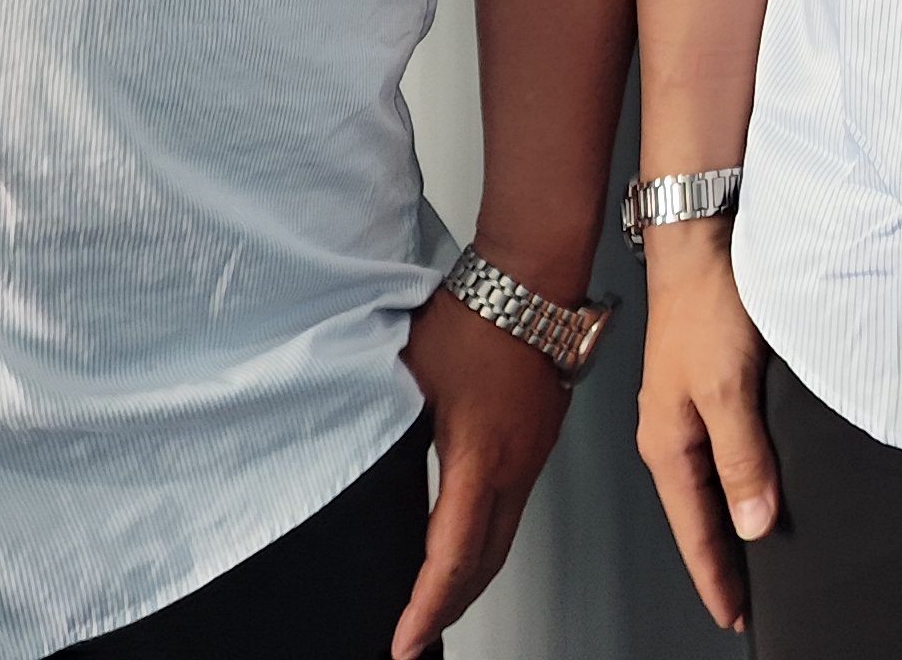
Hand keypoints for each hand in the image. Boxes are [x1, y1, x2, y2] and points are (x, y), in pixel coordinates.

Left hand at [391, 283, 575, 659]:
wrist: (534, 277)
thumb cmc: (478, 315)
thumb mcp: (412, 376)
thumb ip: (389, 425)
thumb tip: (361, 452)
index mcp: (480, 460)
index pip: (452, 560)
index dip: (426, 610)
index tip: (403, 641)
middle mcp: (516, 468)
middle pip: (486, 565)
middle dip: (449, 609)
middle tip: (416, 636)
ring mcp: (534, 455)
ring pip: (504, 539)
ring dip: (470, 577)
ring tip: (437, 601)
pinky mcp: (540, 438)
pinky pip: (515, 507)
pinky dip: (488, 540)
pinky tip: (467, 538)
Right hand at [634, 226, 779, 632]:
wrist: (703, 234)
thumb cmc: (706, 301)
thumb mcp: (727, 390)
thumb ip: (741, 459)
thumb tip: (754, 523)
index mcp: (665, 441)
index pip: (693, 529)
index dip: (716, 576)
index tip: (734, 615)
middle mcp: (672, 428)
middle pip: (699, 511)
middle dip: (722, 557)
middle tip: (747, 599)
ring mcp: (689, 404)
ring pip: (713, 479)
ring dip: (733, 516)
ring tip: (757, 554)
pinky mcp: (710, 380)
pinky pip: (726, 446)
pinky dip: (742, 474)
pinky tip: (761, 479)